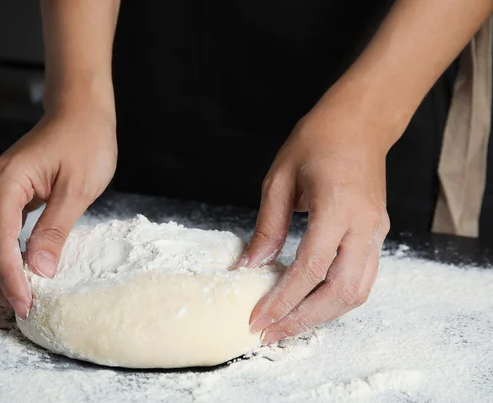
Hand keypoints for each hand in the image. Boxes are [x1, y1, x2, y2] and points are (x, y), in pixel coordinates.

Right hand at [0, 108, 116, 318]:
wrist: (81, 113)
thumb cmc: (85, 141)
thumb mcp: (77, 189)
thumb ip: (55, 230)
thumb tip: (39, 270)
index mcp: (6, 182)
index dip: (8, 277)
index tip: (25, 302)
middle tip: (14, 303)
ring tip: (13, 292)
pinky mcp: (3, 194)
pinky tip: (17, 268)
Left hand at [235, 90, 392, 343]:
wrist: (360, 123)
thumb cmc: (317, 141)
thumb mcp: (279, 179)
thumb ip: (267, 227)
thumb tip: (250, 267)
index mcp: (337, 207)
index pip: (310, 269)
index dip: (282, 299)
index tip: (257, 318)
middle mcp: (364, 226)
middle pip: (340, 292)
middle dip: (302, 319)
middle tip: (269, 333)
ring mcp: (377, 232)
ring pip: (357, 293)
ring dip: (322, 316)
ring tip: (287, 325)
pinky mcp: (378, 234)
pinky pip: (363, 279)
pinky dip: (336, 299)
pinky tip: (311, 303)